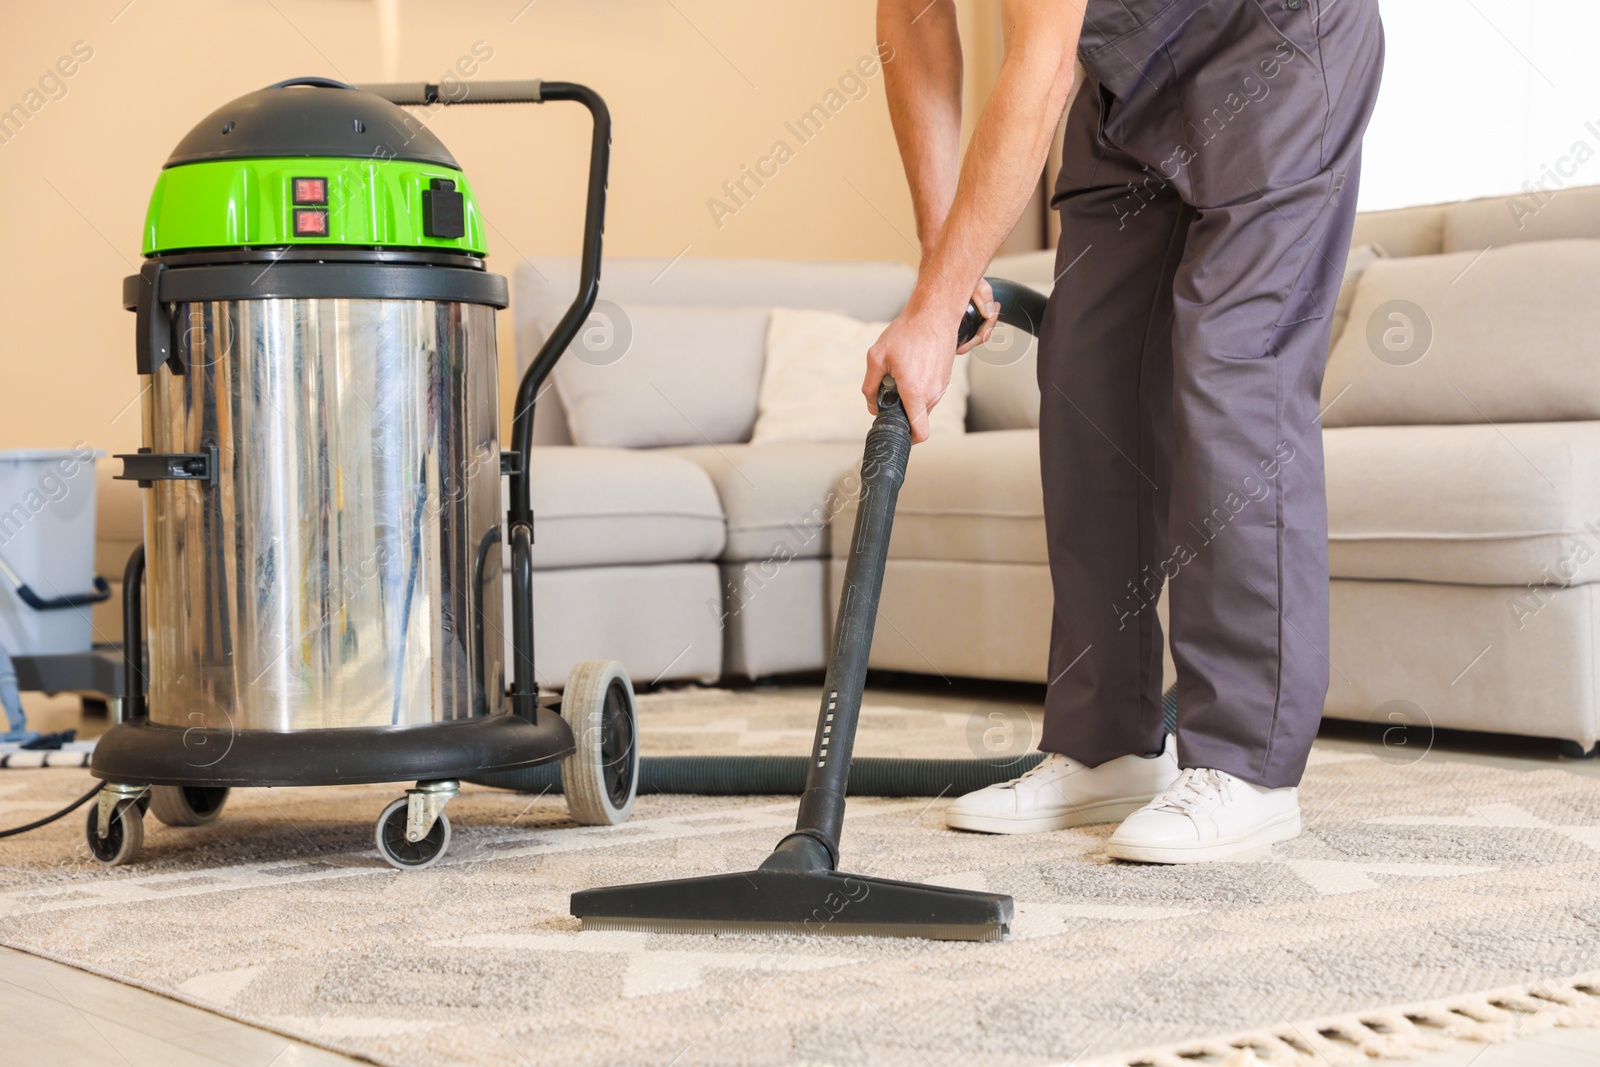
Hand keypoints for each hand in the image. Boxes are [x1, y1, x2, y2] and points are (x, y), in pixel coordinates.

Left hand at [863, 279, 998, 442]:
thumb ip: (870, 386)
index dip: (908, 438)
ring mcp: (942, 386)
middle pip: (918, 418)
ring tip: (902, 375)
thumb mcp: (877, 358)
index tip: (897, 433)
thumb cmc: (908, 332)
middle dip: (903, 412)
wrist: (935, 314)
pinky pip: (930, 393)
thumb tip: (872, 405)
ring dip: (911, 399)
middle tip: (890, 392)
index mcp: (915, 392)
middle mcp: (932, 393)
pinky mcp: (945, 378)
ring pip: (924, 405)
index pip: (919, 432)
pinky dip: (919, 388)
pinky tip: (912, 368)